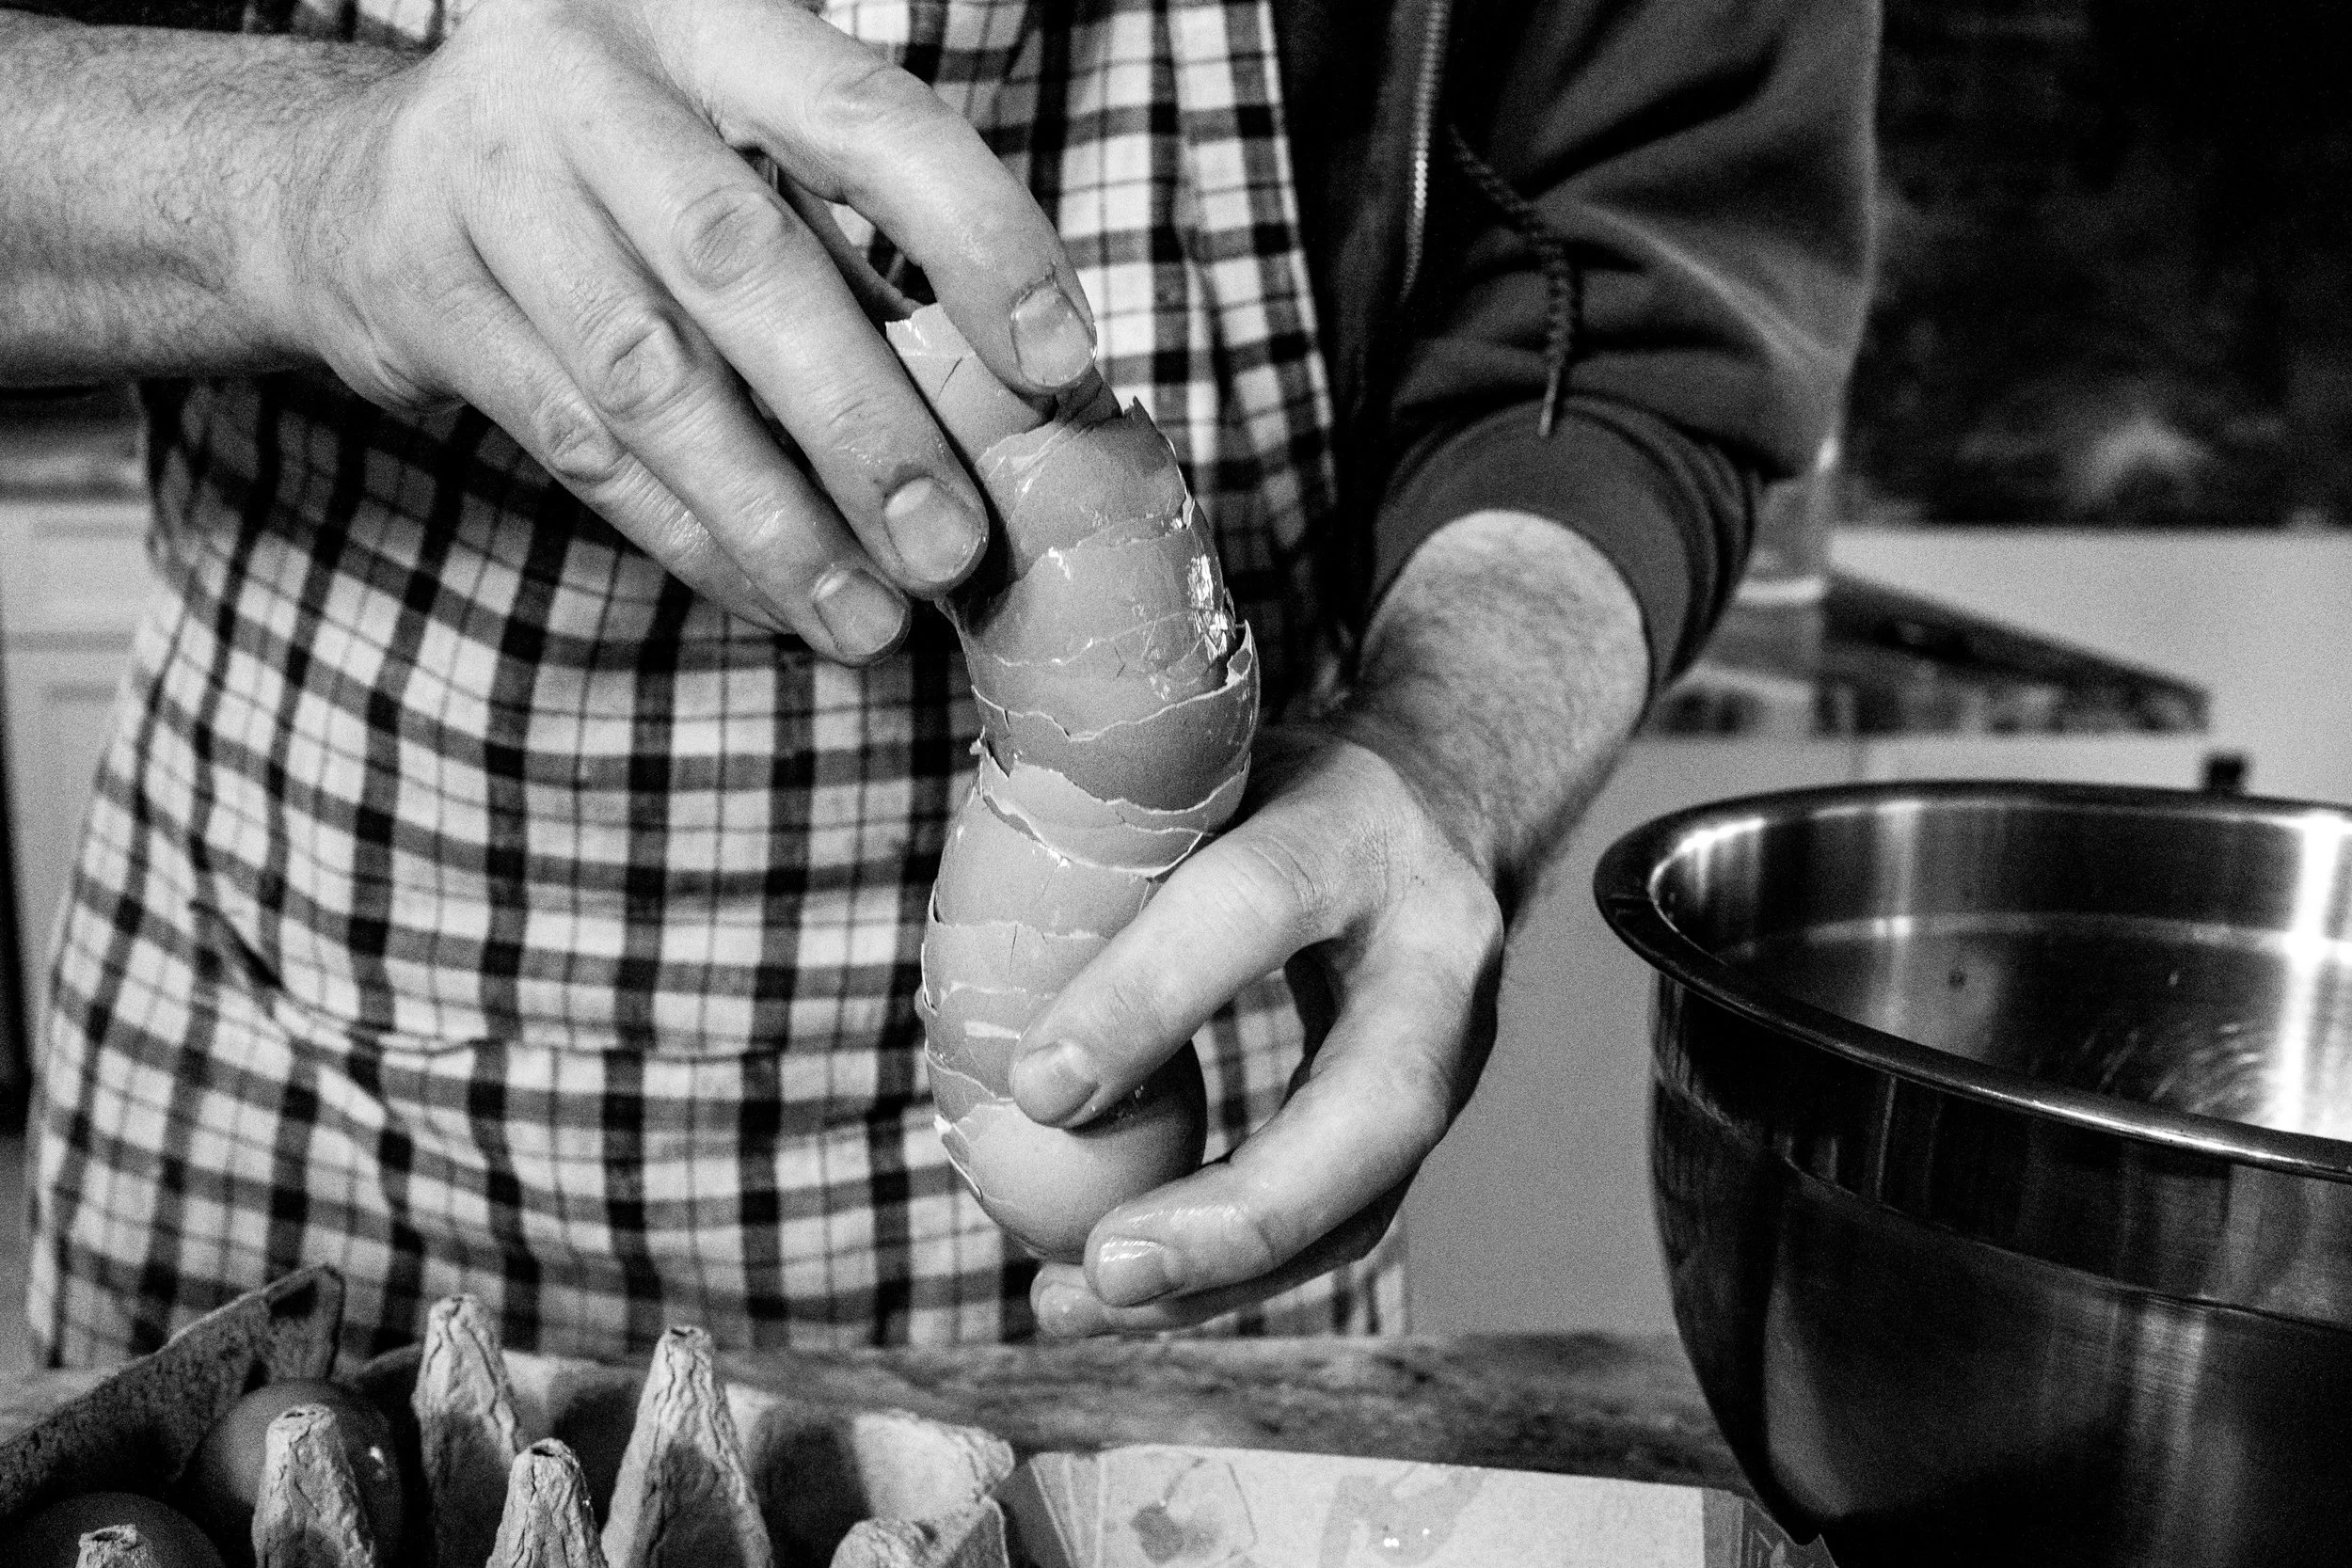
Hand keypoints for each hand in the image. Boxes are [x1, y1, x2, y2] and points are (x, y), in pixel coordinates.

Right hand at [272, 0, 1095, 659]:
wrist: (352, 183)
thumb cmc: (617, 181)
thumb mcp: (734, 168)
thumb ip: (858, 269)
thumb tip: (1023, 419)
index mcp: (707, 20)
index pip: (866, 116)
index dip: (975, 237)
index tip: (1060, 364)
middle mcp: (585, 79)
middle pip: (742, 262)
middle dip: (860, 424)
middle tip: (950, 546)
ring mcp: (484, 182)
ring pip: (649, 377)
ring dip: (772, 518)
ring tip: (868, 619)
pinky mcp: (422, 296)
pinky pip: (580, 447)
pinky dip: (690, 536)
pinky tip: (775, 599)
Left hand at [1009, 725, 1506, 1333]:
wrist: (1447, 805)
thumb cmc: (1281, 790)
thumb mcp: (1208, 773)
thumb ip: (1118, 848)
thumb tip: (978, 980)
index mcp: (1359, 833)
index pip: (1256, 907)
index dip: (1146, 1000)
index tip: (1034, 1091)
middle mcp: (1437, 954)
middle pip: (1371, 1107)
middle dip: (1242, 1209)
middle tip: (1108, 1265)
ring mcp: (1455, 1054)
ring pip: (1366, 1199)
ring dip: (1223, 1274)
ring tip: (1081, 1302)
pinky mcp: (1425, 1127)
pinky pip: (1341, 1225)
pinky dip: (1230, 1273)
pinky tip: (1126, 1293)